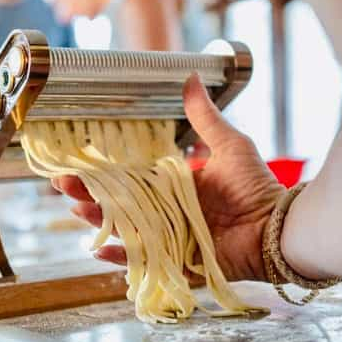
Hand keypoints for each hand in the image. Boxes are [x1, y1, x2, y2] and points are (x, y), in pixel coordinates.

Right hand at [54, 74, 284, 280]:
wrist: (277, 227)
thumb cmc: (256, 186)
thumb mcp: (229, 146)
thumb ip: (205, 118)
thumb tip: (191, 78)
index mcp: (174, 186)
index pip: (129, 178)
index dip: (103, 172)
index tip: (76, 163)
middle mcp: (167, 212)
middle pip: (119, 204)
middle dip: (90, 195)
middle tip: (64, 185)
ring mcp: (169, 239)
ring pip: (125, 231)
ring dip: (99, 222)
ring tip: (77, 210)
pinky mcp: (177, 263)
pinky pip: (145, 262)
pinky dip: (122, 259)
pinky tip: (99, 251)